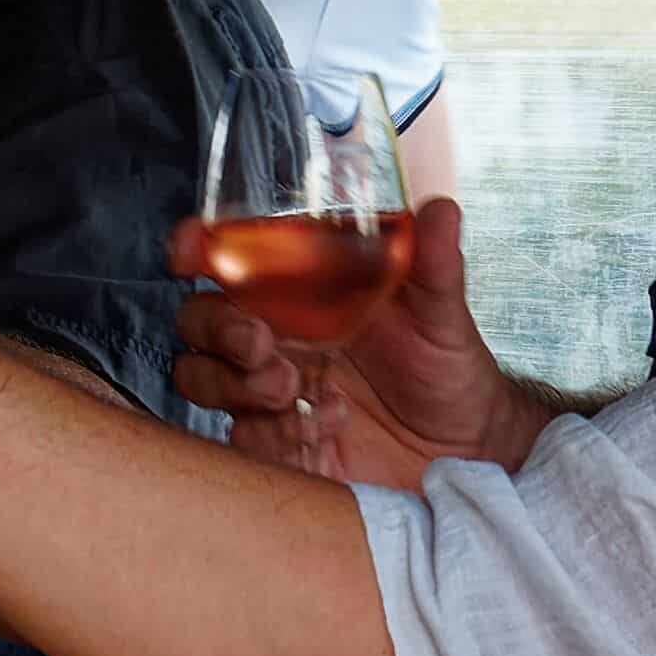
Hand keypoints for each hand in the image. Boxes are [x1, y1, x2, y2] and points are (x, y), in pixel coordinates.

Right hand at [178, 198, 546, 484]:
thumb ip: (435, 263)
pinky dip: (274, 434)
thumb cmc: (444, 367)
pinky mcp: (280, 445)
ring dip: (236, 383)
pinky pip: (243, 440)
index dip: (197, 249)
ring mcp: (271, 392)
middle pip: (199, 323)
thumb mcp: (442, 311)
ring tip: (293, 388)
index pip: (228, 260)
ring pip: (202, 380)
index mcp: (297, 293)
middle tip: (259, 343)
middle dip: (217, 330)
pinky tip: (323, 426)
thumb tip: (441, 210)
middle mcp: (274, 338)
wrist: (466, 445)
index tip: (190, 252)